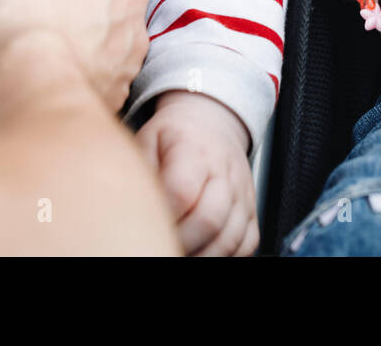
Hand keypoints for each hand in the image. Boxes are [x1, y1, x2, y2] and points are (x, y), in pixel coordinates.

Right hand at [0, 0, 149, 110]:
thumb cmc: (5, 13)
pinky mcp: (128, 70)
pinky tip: (53, 71)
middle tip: (32, 12)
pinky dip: (83, 67)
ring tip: (40, 47)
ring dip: (80, 33)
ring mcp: (132, 28)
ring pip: (105, 26)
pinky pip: (105, 64)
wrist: (21, 75)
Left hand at [135, 90, 256, 255]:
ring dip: (202, 254)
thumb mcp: (148, 140)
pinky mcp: (251, 212)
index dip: (164, 216)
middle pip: (209, 220)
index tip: (147, 225)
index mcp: (194, 151)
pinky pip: (246, 245)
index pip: (181, 191)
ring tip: (178, 251)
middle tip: (160, 244)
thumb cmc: (175, 136)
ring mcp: (242, 195)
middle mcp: (224, 174)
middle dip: (181, 242)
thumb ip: (140, 172)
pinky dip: (224, 256)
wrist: (212, 124)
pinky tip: (201, 252)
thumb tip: (129, 206)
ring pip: (230, 238)